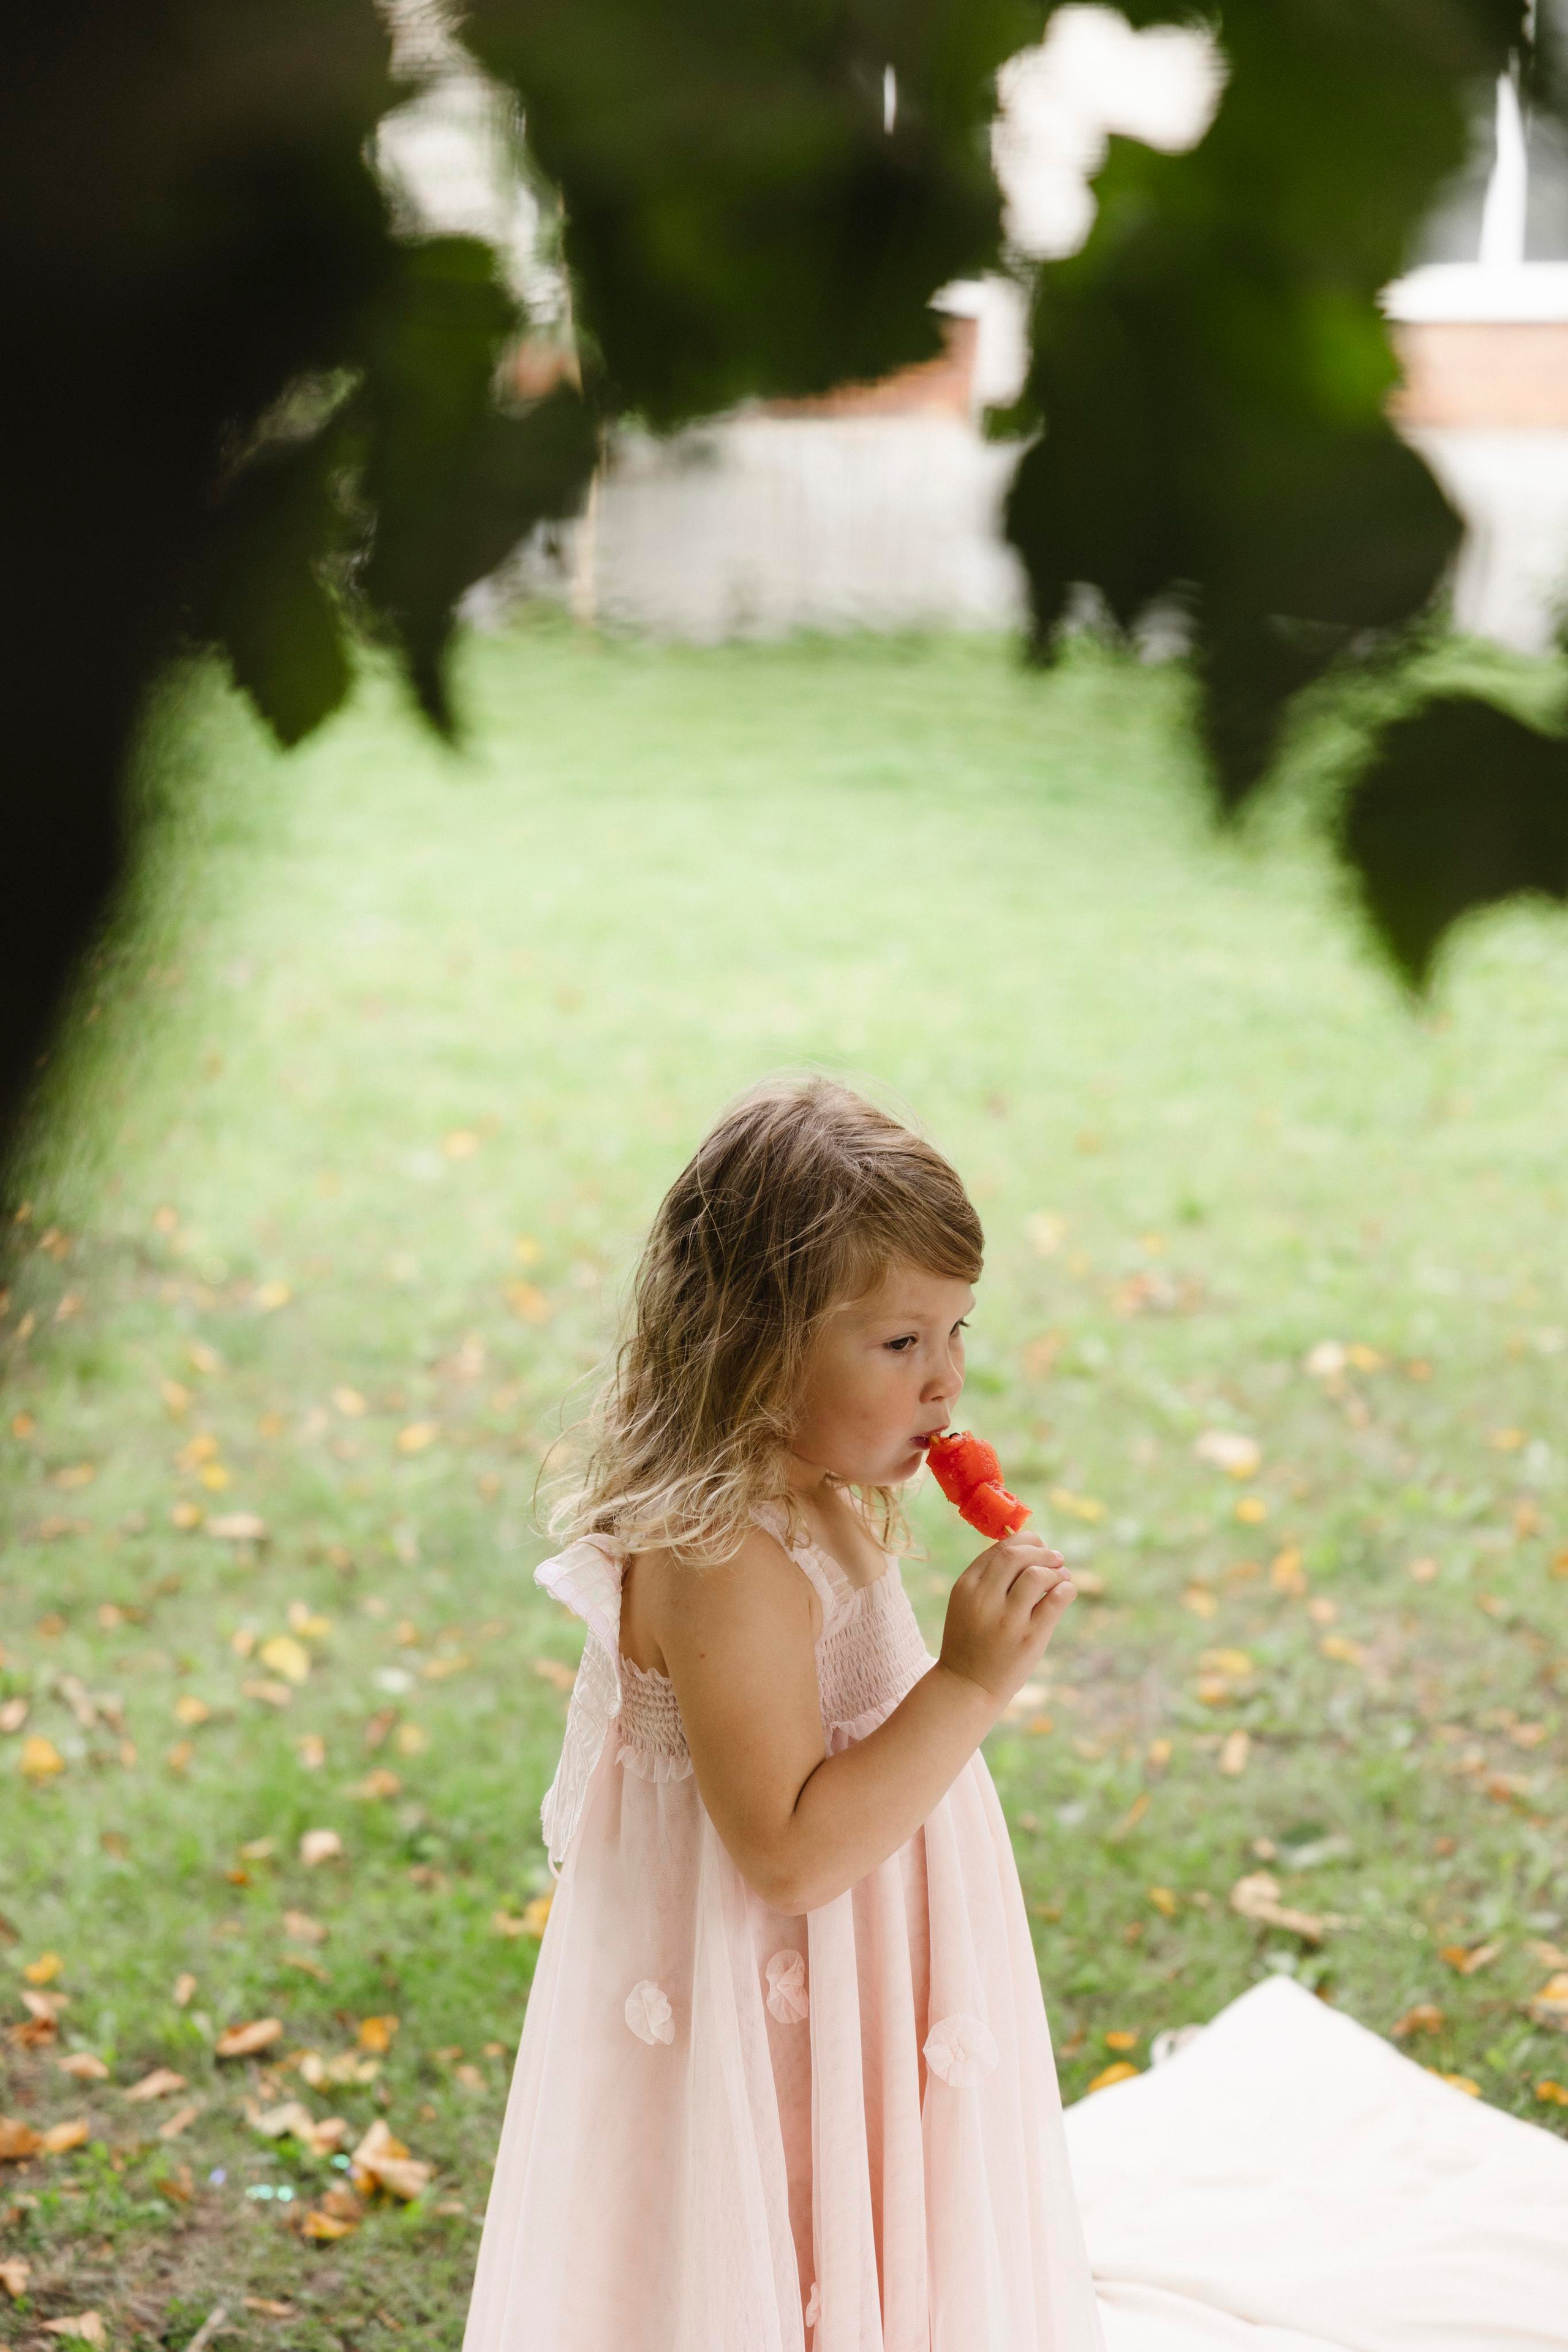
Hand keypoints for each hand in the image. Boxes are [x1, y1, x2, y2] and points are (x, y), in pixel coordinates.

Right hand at [936, 1532, 1075, 1712]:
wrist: (967, 1686)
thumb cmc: (971, 1639)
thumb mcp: (967, 1603)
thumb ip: (990, 1577)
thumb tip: (1028, 1547)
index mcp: (966, 1586)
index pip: (1000, 1548)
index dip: (1025, 1540)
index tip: (1038, 1545)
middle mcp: (984, 1599)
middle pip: (1017, 1555)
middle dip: (1042, 1550)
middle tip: (1056, 1557)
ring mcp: (1007, 1620)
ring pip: (1038, 1575)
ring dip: (1056, 1570)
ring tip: (1062, 1576)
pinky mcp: (1029, 1638)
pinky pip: (1055, 1601)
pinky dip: (1066, 1589)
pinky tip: (1065, 1592)